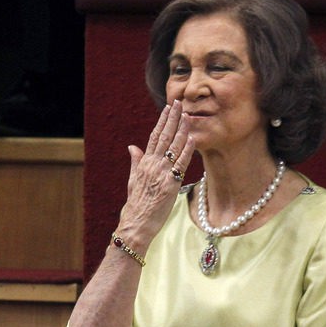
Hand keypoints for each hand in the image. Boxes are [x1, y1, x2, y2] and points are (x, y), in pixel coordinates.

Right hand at [117, 101, 194, 243]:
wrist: (136, 224)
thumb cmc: (137, 204)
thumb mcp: (134, 180)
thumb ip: (136, 162)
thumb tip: (132, 146)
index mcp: (145, 163)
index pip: (155, 136)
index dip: (162, 121)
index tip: (169, 108)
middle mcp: (152, 164)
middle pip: (164, 136)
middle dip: (173, 118)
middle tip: (180, 102)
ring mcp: (161, 173)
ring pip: (173, 146)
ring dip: (182, 129)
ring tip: (188, 115)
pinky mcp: (170, 183)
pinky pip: (180, 163)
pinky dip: (187, 150)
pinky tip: (193, 138)